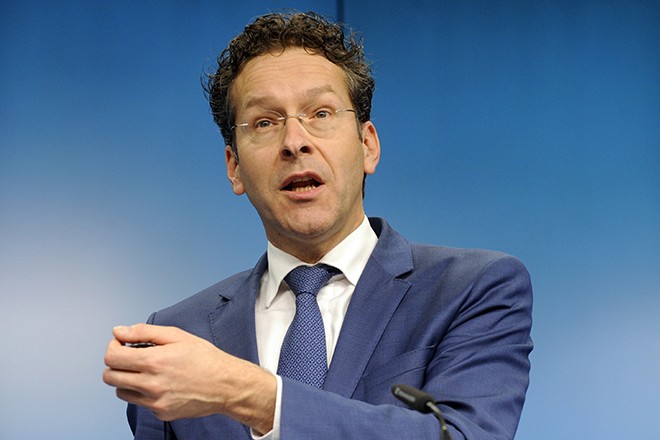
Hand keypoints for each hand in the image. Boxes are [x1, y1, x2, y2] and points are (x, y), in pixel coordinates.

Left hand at [103, 323, 275, 433]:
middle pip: (110, 377)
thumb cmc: (205, 358)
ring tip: (145, 371)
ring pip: (121, 392)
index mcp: (154, 361)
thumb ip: (144, 332)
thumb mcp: (177, 336)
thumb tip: (118, 331)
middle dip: (115, 364)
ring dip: (126, 379)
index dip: (112, 347)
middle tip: (130, 357)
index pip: (112, 357)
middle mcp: (151, 384)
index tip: (121, 344)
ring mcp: (155, 402)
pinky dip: (144, 392)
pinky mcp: (160, 413)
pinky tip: (162, 383)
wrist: (226, 385)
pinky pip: (140, 402)